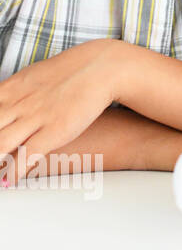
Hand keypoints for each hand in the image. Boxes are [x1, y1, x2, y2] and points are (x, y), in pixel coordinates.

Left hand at [0, 39, 120, 180]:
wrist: (103, 68)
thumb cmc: (74, 70)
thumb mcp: (34, 74)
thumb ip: (14, 91)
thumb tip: (4, 99)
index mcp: (10, 90)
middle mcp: (18, 105)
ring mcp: (34, 118)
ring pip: (0, 146)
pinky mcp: (54, 131)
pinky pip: (26, 157)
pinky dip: (14, 172)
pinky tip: (8, 182)